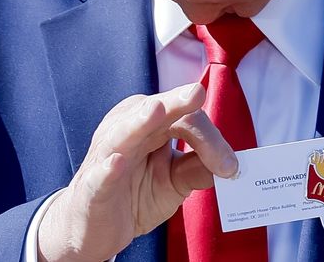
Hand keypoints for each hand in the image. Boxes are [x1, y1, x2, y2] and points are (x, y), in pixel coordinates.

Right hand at [37, 83, 235, 261]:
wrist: (95, 228)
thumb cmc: (134, 195)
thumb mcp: (174, 181)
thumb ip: (198, 168)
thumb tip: (232, 166)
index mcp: (148, 124)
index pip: (183, 118)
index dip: (210, 138)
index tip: (230, 167)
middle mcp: (125, 130)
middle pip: (155, 112)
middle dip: (177, 104)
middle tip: (197, 94)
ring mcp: (106, 157)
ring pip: (122, 134)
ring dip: (139, 122)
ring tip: (157, 110)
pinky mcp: (92, 187)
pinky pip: (100, 176)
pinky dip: (109, 168)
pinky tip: (118, 161)